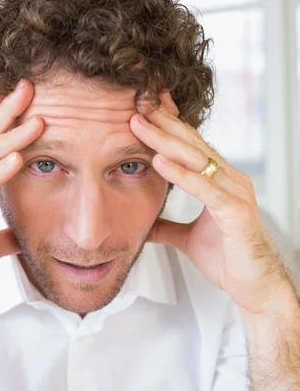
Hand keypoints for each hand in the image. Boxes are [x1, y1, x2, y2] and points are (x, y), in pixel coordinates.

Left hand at [130, 92, 293, 314]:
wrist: (254, 286)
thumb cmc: (229, 259)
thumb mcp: (187, 239)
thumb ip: (167, 227)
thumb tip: (144, 224)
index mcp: (220, 181)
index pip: (191, 146)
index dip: (168, 126)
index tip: (145, 108)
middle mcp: (230, 179)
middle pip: (191, 144)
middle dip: (162, 123)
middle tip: (137, 104)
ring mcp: (235, 193)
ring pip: (196, 159)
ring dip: (165, 141)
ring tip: (140, 124)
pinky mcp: (236, 212)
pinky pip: (205, 189)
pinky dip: (181, 174)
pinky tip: (159, 162)